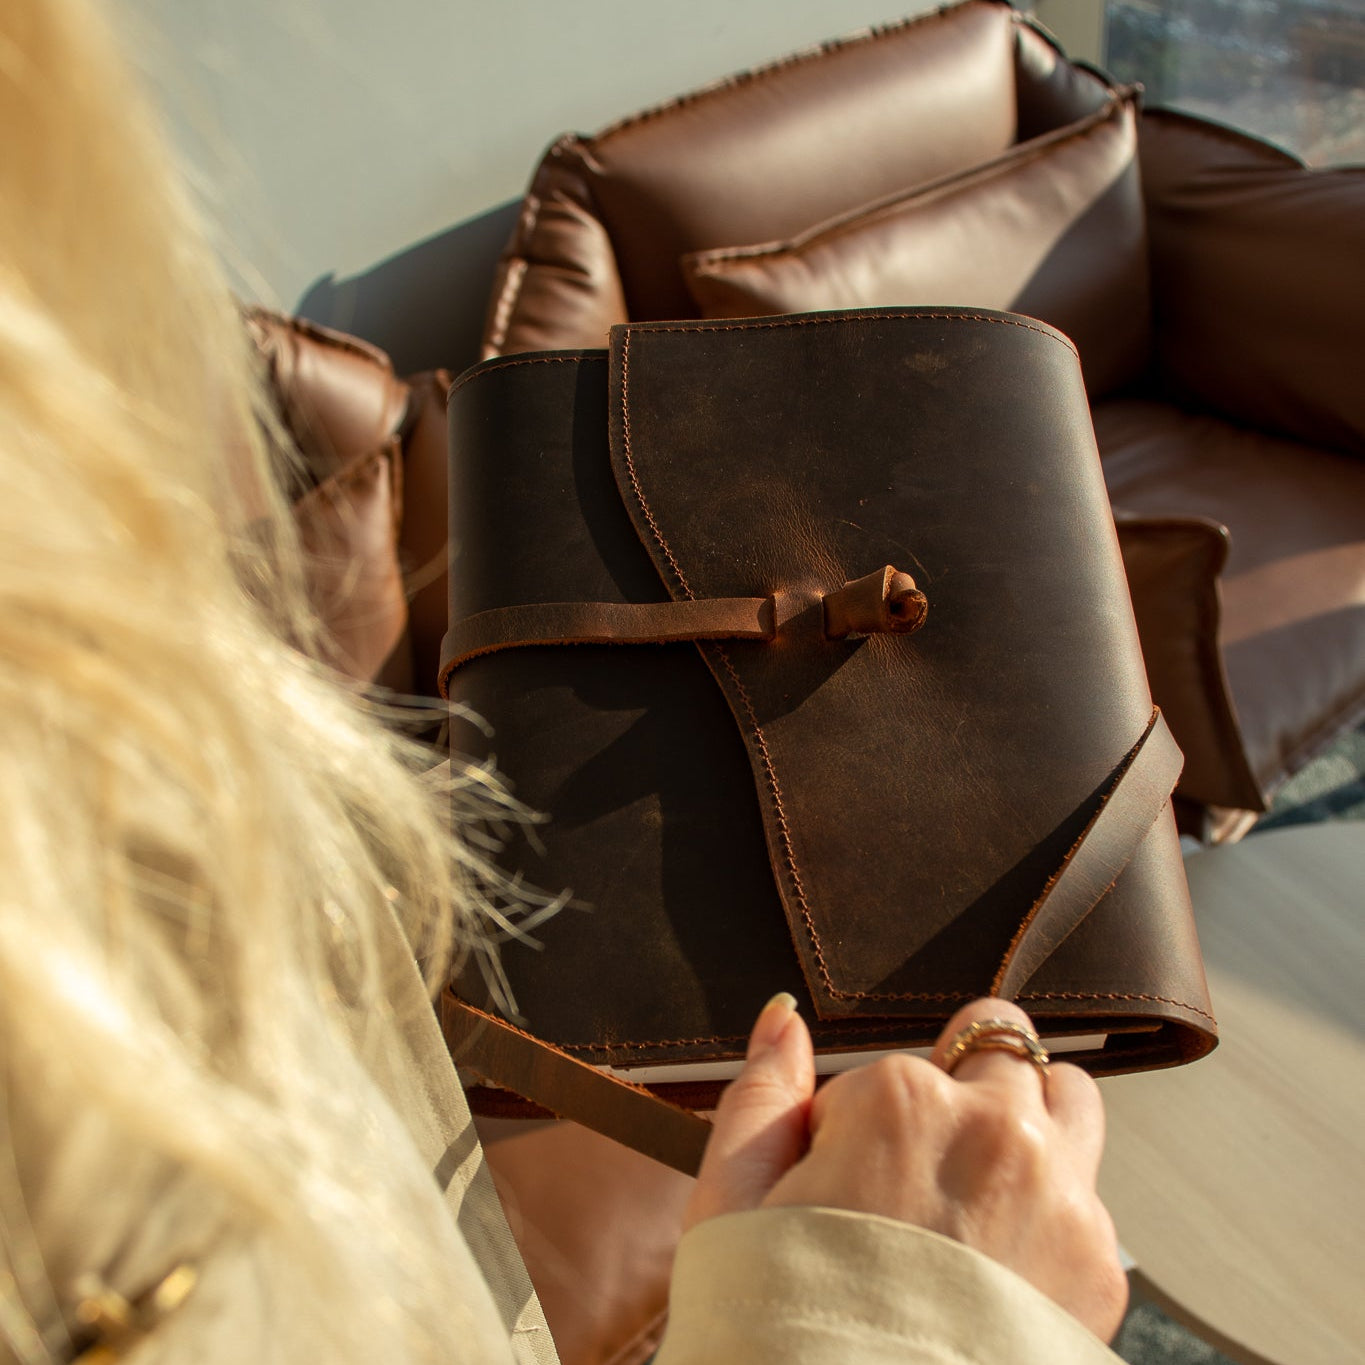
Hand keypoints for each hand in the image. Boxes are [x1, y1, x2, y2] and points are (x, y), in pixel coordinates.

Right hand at [686, 995, 1127, 1341]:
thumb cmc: (779, 1324)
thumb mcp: (734, 1201)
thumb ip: (763, 1090)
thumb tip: (784, 1017)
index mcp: (902, 1099)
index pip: (891, 1068)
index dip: (860, 1122)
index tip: (844, 1181)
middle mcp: (996, 1128)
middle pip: (1001, 1046)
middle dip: (963, 1084)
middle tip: (922, 1161)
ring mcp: (1061, 1194)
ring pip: (1069, 1100)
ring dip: (1032, 1119)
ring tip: (978, 1190)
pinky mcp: (1099, 1264)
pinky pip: (1090, 1200)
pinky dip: (1052, 1213)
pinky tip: (998, 1269)